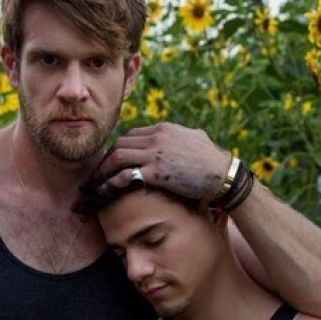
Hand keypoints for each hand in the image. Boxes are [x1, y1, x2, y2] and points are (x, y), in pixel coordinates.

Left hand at [95, 122, 230, 201]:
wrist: (223, 175)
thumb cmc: (213, 160)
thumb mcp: (196, 138)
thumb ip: (181, 135)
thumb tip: (177, 135)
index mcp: (164, 128)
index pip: (132, 134)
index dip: (120, 148)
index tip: (114, 162)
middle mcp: (157, 138)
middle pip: (120, 144)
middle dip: (107, 159)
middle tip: (100, 173)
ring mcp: (155, 154)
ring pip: (117, 157)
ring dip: (104, 170)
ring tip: (97, 183)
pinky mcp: (156, 172)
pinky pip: (125, 175)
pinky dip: (111, 183)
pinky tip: (105, 191)